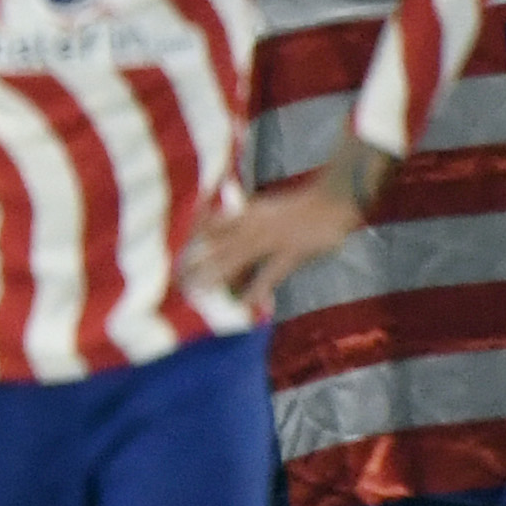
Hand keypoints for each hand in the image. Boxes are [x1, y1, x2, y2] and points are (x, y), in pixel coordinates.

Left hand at [182, 170, 367, 308]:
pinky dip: (255, 291)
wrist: (333, 199)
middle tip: (175, 280)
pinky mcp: (290, 254)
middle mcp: (252, 226)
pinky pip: (268, 275)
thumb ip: (242, 216)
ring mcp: (270, 240)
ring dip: (214, 278)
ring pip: (234, 261)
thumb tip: (223, 225)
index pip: (209, 226)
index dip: (190, 241)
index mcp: (246, 214)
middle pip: (215, 247)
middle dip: (194, 264)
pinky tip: (243, 306)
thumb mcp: (264, 207)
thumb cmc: (300, 206)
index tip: (173, 255)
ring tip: (196, 293)